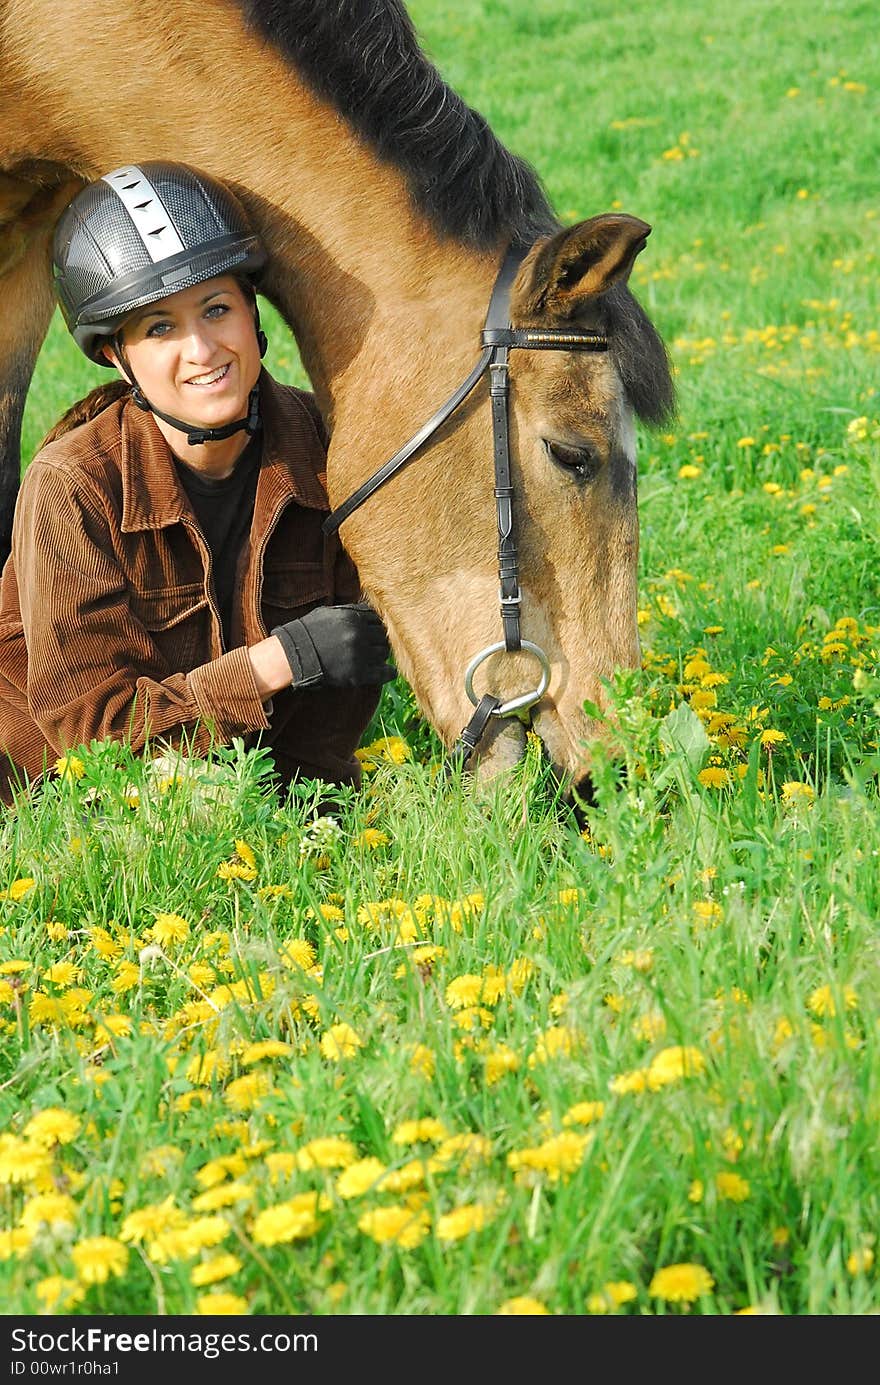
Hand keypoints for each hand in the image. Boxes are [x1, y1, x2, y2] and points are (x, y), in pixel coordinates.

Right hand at [272, 602, 394, 688]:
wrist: (293, 656)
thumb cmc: (308, 632)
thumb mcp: (328, 613)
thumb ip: (350, 610)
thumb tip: (368, 609)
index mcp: (352, 617)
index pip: (376, 619)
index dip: (374, 626)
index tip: (371, 631)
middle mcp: (358, 634)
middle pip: (382, 636)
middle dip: (378, 640)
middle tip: (372, 646)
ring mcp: (359, 655)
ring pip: (384, 653)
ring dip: (380, 655)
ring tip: (372, 657)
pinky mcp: (358, 674)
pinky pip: (384, 673)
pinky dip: (388, 672)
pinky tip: (388, 672)